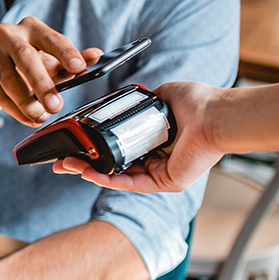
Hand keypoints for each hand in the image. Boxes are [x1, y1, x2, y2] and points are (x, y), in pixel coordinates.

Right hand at [0, 17, 102, 125]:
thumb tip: (96, 56)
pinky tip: (28, 118)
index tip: (80, 68)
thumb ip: (73, 61)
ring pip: (8, 77)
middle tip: (56, 104)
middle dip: (42, 82)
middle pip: (25, 56)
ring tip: (41, 115)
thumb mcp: (52, 65)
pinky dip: (15, 109)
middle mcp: (6, 34)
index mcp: (30, 28)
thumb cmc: (24, 70)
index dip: (66, 53)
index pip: (51, 38)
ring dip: (26, 101)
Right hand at [54, 81, 224, 192]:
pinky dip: (106, 179)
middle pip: (112, 166)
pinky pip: (129, 183)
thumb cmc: (199, 103)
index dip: (95, 149)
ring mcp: (160, 173)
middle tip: (62, 163)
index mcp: (155, 141)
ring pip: (116, 177)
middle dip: (84, 165)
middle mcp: (156, 159)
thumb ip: (142, 100)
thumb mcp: (162, 95)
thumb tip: (125, 98)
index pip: (118, 149)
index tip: (75, 146)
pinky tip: (88, 172)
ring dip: (88, 172)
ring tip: (67, 166)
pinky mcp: (165, 182)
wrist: (216, 115)